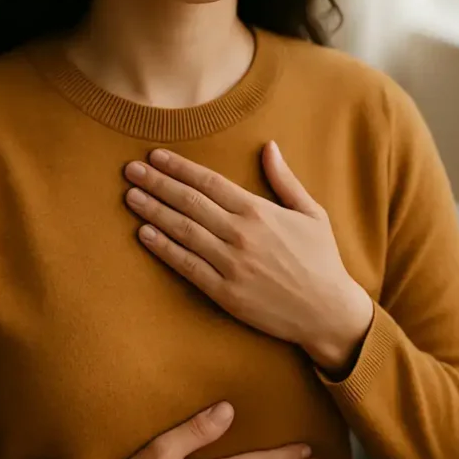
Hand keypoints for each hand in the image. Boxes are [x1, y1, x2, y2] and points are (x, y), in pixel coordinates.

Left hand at [123, 142, 373, 372]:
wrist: (328, 312)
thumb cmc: (321, 260)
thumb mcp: (312, 213)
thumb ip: (285, 180)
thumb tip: (270, 146)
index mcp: (260, 212)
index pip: (210, 182)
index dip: (179, 168)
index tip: (155, 156)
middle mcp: (242, 235)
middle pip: (189, 202)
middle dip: (157, 183)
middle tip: (130, 170)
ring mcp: (231, 265)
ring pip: (183, 231)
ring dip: (153, 211)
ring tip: (130, 196)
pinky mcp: (225, 293)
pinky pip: (187, 266)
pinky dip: (164, 248)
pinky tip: (144, 234)